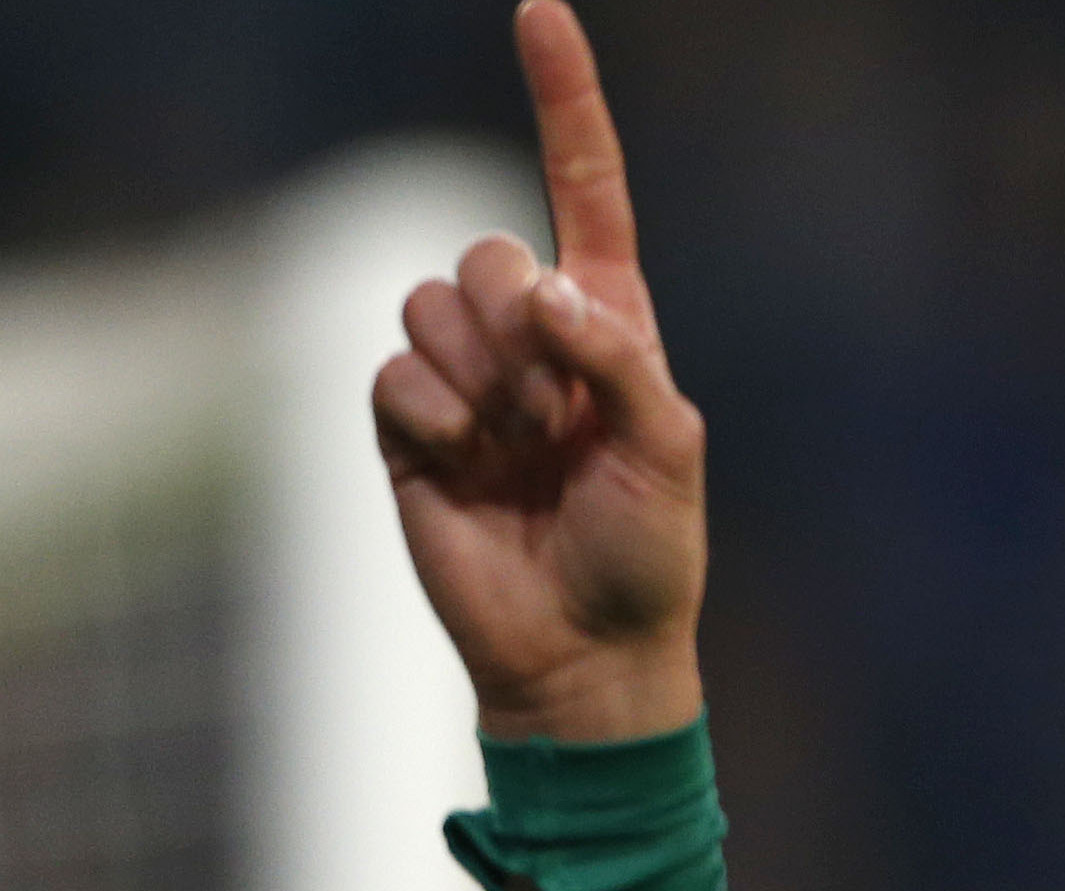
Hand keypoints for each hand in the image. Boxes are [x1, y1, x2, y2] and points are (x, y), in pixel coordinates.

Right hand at [373, 0, 706, 740]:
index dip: (564, 102)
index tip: (540, 12)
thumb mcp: (668, 449)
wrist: (585, 650)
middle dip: (521, 325)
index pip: (584, 189)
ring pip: (431, 302)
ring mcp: (465, 375)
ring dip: (482, 380)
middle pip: (487, 248)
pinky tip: (467, 469)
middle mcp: (533, 334)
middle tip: (556, 414)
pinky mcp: (408, 422)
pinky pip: (393, 369)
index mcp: (610, 321)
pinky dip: (435, 418)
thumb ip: (617, 356)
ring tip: (519, 452)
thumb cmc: (647, 553)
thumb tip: (543, 287)